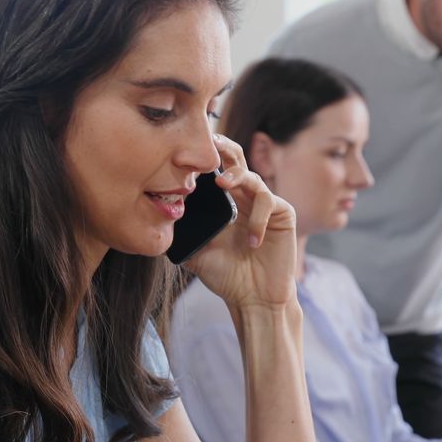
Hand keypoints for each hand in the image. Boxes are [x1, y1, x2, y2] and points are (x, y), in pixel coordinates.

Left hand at [185, 134, 297, 309]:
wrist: (253, 299)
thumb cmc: (226, 276)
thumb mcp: (196, 252)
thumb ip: (183, 233)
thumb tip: (158, 215)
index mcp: (224, 203)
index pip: (215, 170)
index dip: (204, 157)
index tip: (186, 148)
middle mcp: (244, 198)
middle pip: (236, 160)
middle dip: (224, 148)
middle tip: (210, 143)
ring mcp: (264, 204)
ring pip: (252, 177)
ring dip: (237, 176)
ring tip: (222, 185)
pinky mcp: (283, 214)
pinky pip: (268, 202)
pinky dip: (257, 219)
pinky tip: (251, 241)